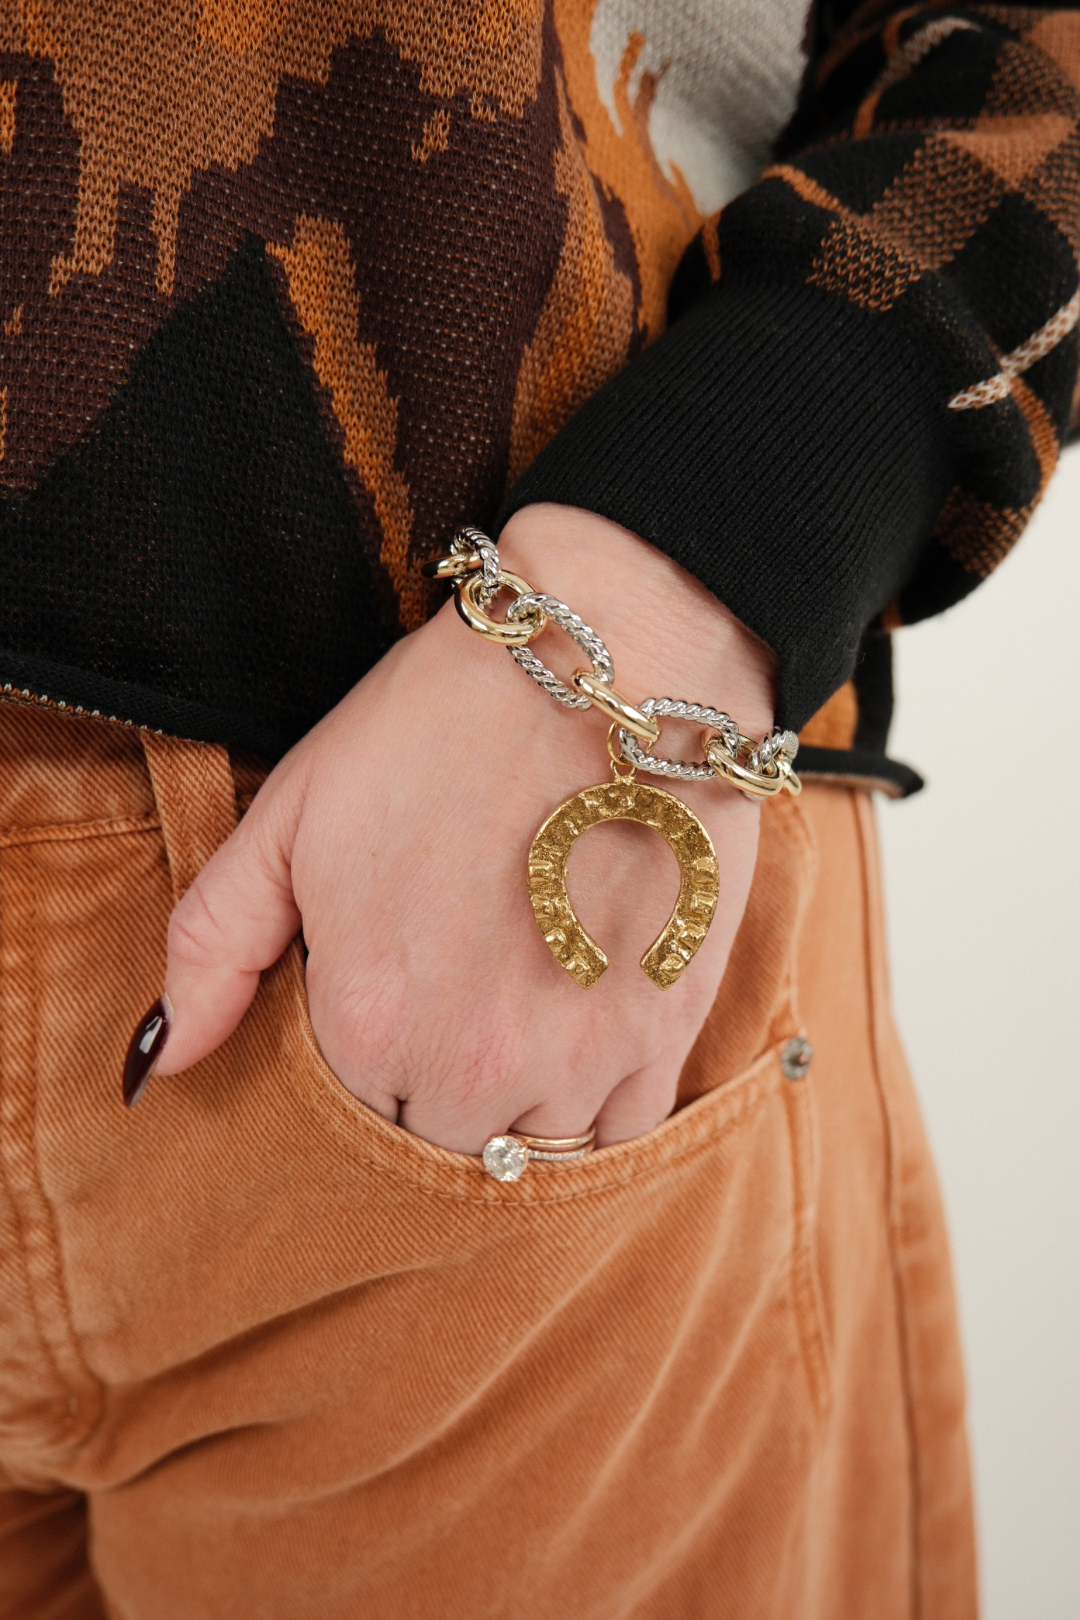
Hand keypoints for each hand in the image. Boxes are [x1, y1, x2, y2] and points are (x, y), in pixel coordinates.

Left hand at [151, 505, 775, 1149]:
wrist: (612, 666)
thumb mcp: (293, 815)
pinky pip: (620, 1133)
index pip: (347, 1118)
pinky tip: (580, 1027)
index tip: (384, 991)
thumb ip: (214, 946)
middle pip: (435, 1141)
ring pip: (529, 1145)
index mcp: (370, 1022)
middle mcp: (474, 1068)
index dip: (360, 1055)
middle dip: (430, 1089)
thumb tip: (158, 1059)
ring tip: (517, 1004)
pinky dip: (595, 1102)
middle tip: (450, 994)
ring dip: (514, 1100)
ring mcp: (580, 1058)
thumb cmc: (441, 727)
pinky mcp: (664, 1032)